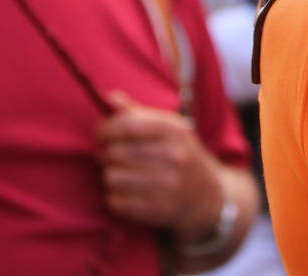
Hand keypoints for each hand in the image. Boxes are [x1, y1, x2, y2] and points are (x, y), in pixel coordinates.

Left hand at [95, 92, 223, 240]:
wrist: (207, 196)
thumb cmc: (181, 154)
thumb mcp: (168, 128)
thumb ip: (137, 113)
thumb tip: (109, 97)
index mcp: (174, 131)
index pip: (126, 125)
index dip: (104, 129)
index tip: (101, 134)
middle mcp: (173, 157)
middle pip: (114, 152)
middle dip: (106, 153)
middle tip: (111, 155)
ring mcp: (166, 186)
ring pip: (111, 178)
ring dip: (110, 175)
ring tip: (122, 172)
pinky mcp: (157, 210)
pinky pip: (116, 202)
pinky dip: (116, 197)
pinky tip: (128, 191)